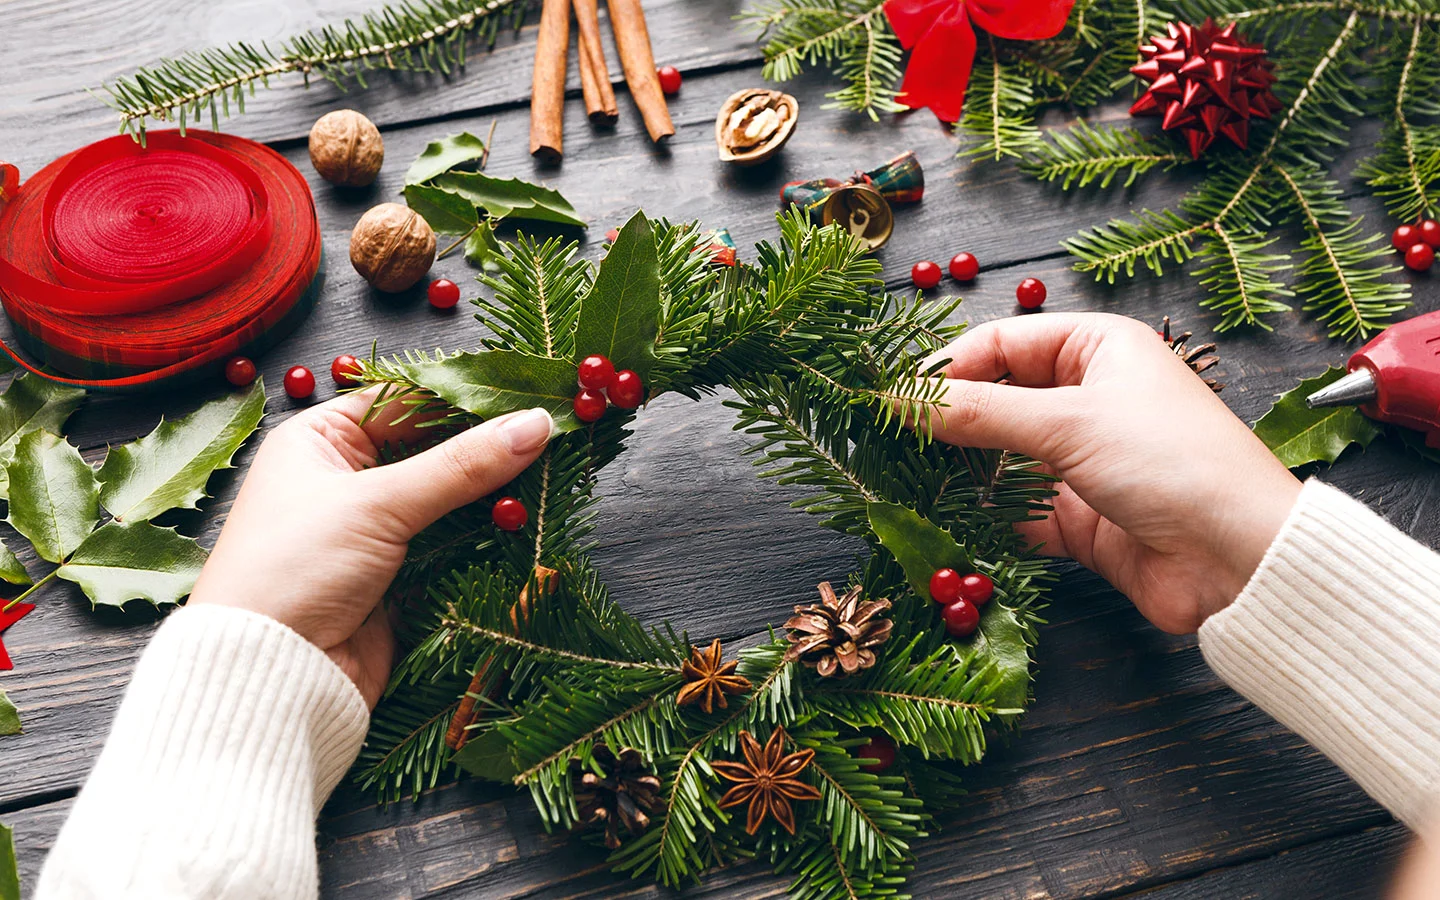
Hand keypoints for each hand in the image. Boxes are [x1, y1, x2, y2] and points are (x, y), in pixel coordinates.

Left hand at [188, 393, 552, 706]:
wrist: (268, 675)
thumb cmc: (294, 569)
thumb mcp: (377, 503)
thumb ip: (461, 465)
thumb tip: (534, 424)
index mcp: (320, 442)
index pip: (405, 401)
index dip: (465, 398)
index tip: (526, 395)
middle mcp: (345, 481)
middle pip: (433, 450)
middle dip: (488, 449)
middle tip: (552, 435)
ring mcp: (373, 532)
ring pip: (450, 500)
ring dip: (492, 496)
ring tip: (550, 475)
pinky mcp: (398, 579)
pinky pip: (453, 546)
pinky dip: (485, 538)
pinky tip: (525, 524)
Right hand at [924, 312, 1300, 633]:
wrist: (1242, 559)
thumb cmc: (1173, 462)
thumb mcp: (1067, 422)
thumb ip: (978, 412)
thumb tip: (901, 400)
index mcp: (1097, 349)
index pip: (1000, 343)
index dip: (946, 367)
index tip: (894, 399)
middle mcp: (1088, 398)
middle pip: (995, 401)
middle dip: (946, 423)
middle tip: (891, 443)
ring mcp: (1083, 460)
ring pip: (1000, 459)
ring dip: (960, 474)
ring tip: (907, 484)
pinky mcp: (1080, 519)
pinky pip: (1015, 512)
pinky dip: (983, 518)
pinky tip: (946, 524)